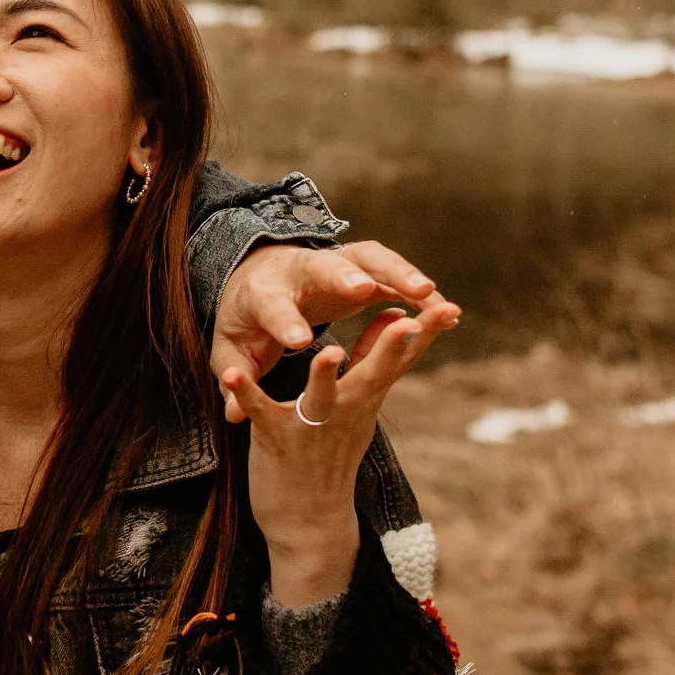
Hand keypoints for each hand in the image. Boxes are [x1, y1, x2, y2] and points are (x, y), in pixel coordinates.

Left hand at [211, 241, 440, 422]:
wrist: (257, 274)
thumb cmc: (245, 322)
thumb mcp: (232, 350)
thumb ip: (235, 377)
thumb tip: (231, 415)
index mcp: (261, 294)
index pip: (272, 306)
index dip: (285, 321)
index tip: (300, 341)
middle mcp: (297, 271)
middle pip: (323, 267)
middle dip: (345, 275)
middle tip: (365, 290)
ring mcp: (330, 263)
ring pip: (367, 259)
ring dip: (397, 274)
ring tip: (429, 296)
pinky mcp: (357, 267)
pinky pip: (390, 271)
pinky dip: (416, 287)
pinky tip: (444, 310)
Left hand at [221, 296, 461, 606]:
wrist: (309, 523)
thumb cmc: (332, 454)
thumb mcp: (361, 407)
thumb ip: (374, 360)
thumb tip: (400, 319)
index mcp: (365, 398)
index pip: (402, 361)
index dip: (427, 335)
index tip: (452, 307)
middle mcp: (345, 410)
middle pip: (374, 374)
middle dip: (392, 348)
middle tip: (411, 320)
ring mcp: (312, 426)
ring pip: (320, 396)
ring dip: (323, 376)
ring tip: (326, 353)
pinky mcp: (276, 438)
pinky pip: (259, 410)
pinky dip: (245, 393)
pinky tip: (232, 374)